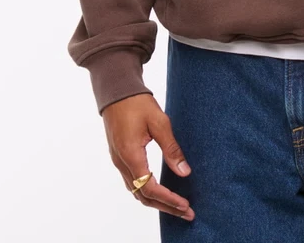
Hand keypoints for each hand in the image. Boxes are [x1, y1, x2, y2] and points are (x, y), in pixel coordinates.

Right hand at [103, 92, 194, 221]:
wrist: (116, 91)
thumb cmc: (137, 103)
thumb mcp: (159, 122)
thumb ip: (171, 148)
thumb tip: (184, 172)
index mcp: (131, 155)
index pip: (150, 188)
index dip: (168, 199)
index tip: (185, 205)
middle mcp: (122, 163)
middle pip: (142, 196)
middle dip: (165, 207)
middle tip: (186, 212)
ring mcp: (118, 161)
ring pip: (136, 191)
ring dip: (157, 202)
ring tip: (177, 206)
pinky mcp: (119, 157)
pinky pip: (133, 182)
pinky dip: (148, 192)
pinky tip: (160, 191)